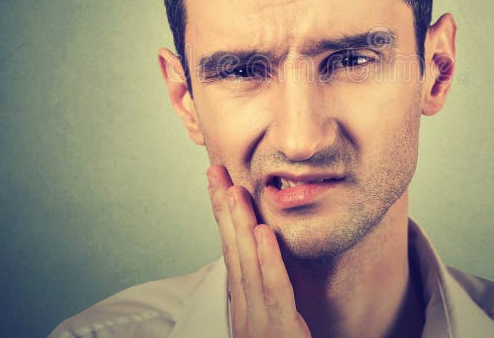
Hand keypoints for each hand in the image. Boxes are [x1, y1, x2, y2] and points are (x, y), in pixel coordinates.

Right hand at [207, 165, 310, 337]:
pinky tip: (264, 234)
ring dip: (240, 225)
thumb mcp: (274, 323)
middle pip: (232, 250)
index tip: (219, 182)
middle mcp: (245, 310)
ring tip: (235, 190)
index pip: (231, 251)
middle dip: (223, 209)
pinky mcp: (278, 334)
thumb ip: (267, 292)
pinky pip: (274, 292)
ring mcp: (258, 323)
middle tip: (215, 171)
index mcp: (245, 305)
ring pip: (248, 265)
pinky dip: (268, 261)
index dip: (223, 214)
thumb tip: (263, 258)